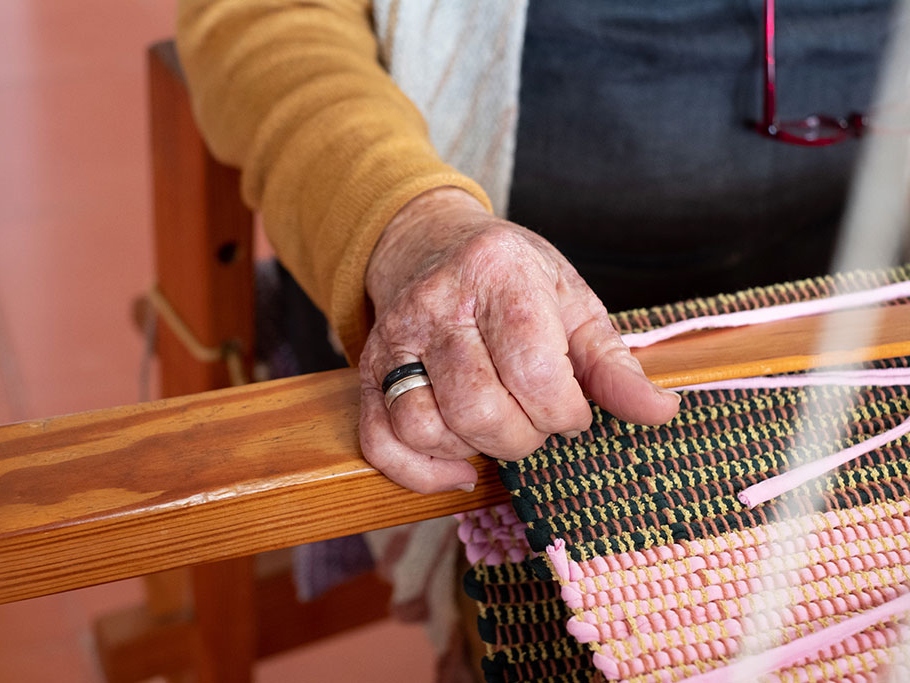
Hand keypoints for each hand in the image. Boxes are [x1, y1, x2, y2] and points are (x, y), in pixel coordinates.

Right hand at [359, 188, 679, 492]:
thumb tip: (659, 412)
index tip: (573, 409)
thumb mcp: (572, 301)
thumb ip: (612, 361)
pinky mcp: (369, 370)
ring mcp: (395, 339)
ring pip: (424, 427)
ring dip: (472, 449)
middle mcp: (438, 304)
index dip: (564, 411)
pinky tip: (458, 465)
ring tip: (497, 429)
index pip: (533, 370)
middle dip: (522, 437)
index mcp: (499, 274)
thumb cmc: (512, 277)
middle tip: (537, 421)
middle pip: (477, 407)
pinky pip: (381, 441)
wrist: (430, 244)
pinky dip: (420, 471)